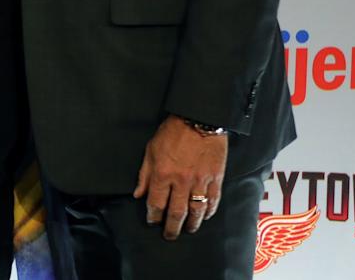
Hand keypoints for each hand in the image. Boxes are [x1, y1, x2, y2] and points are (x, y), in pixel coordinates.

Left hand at [133, 115, 227, 239]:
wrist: (198, 120)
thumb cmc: (173, 132)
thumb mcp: (151, 150)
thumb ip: (144, 174)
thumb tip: (138, 194)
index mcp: (163, 174)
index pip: (156, 203)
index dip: (153, 216)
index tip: (152, 221)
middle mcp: (181, 181)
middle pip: (176, 213)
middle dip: (171, 227)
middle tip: (169, 235)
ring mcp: (200, 181)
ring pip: (196, 211)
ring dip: (191, 224)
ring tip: (188, 230)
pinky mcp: (215, 178)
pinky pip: (212, 201)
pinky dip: (208, 212)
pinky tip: (204, 217)